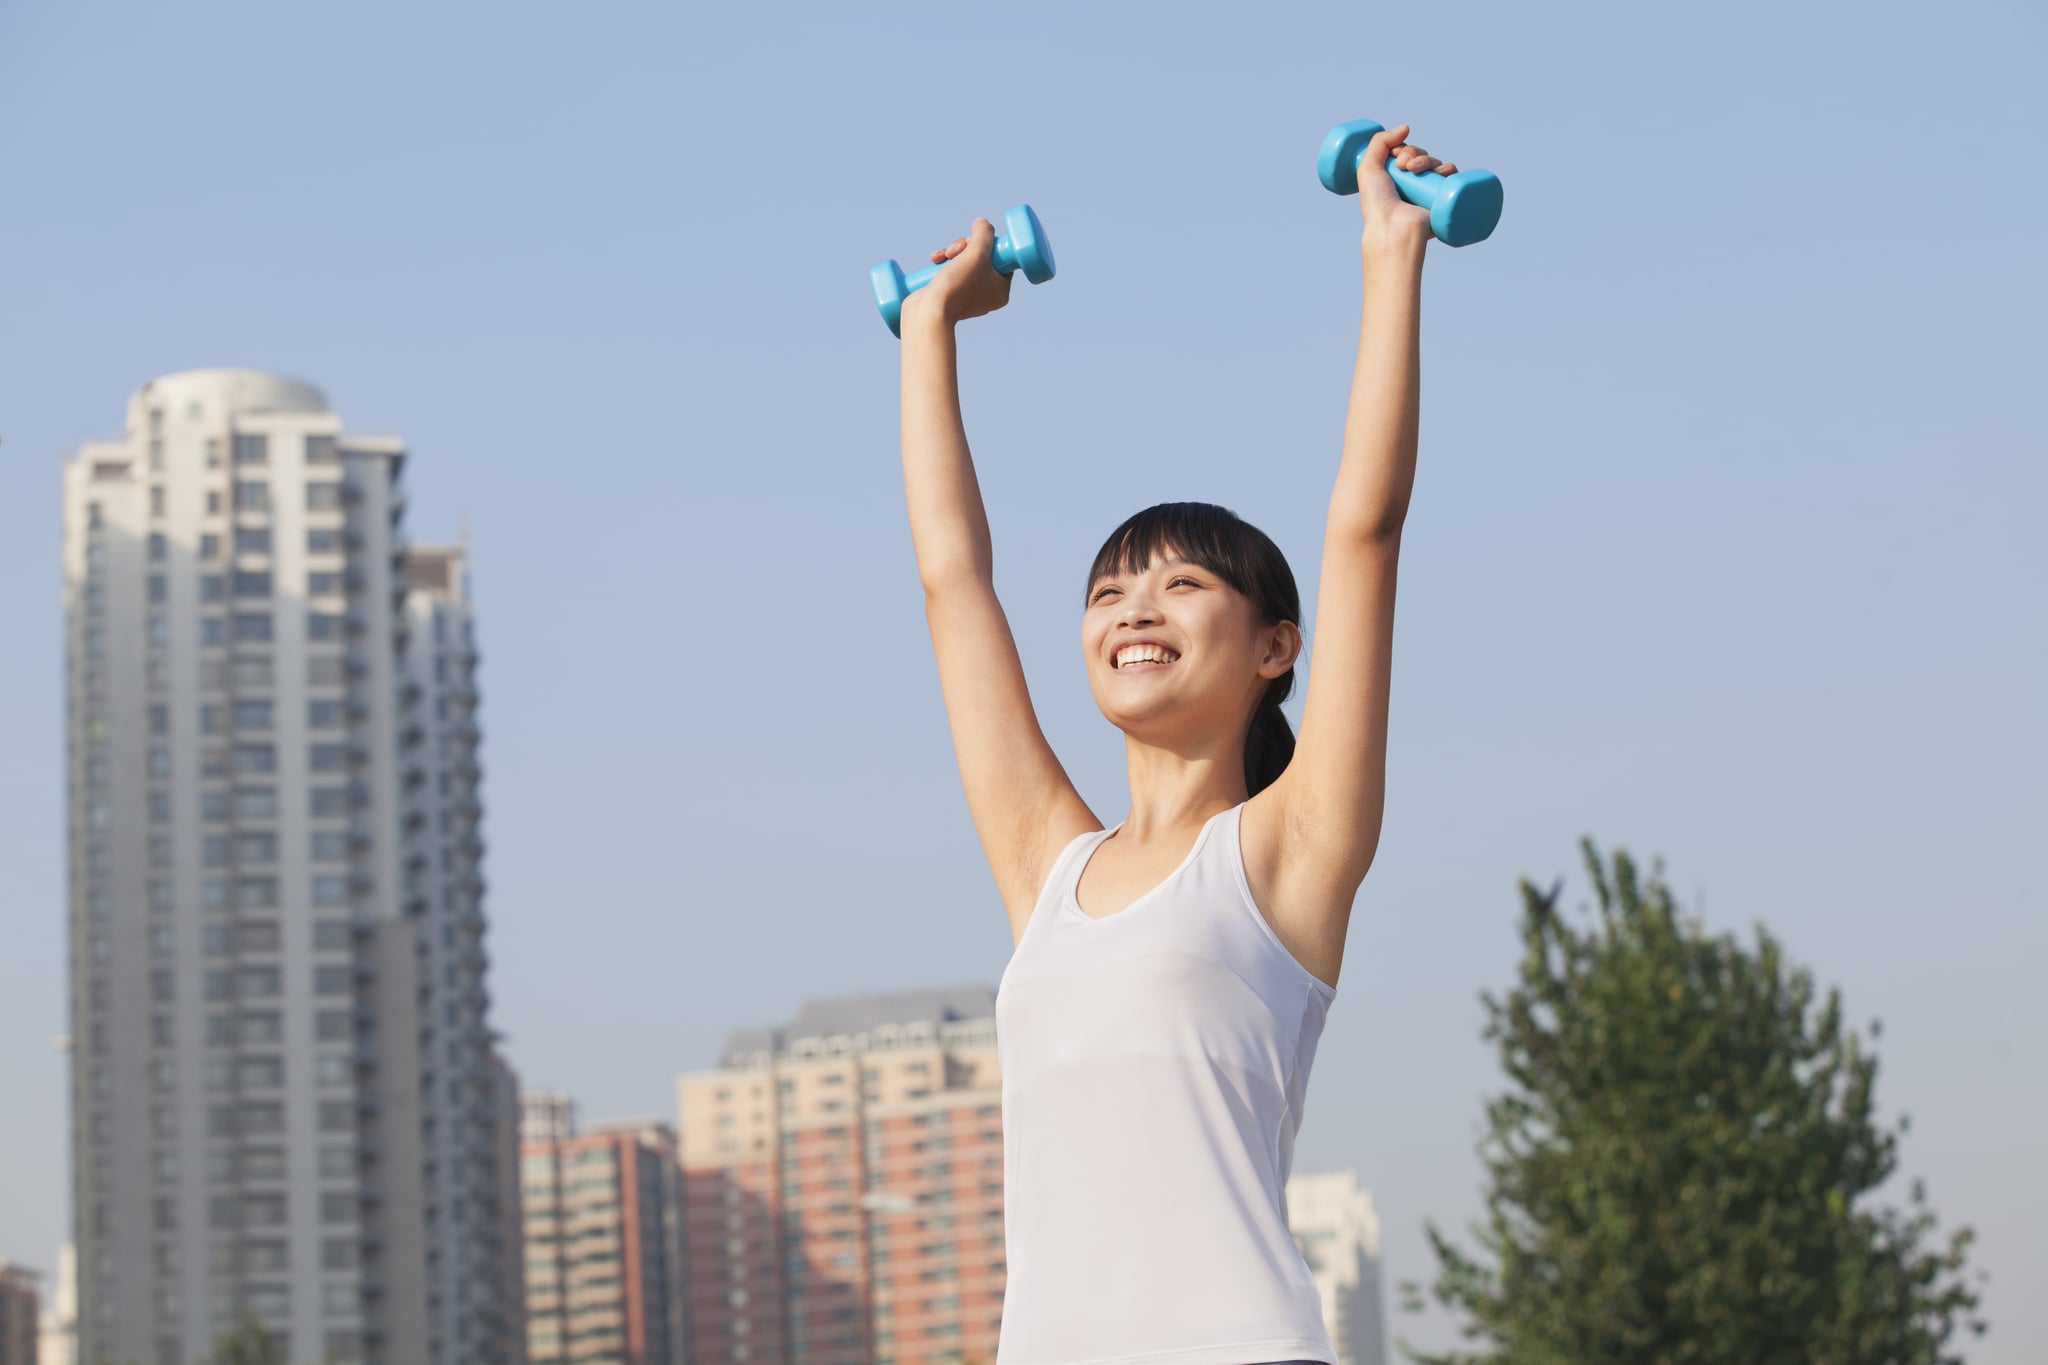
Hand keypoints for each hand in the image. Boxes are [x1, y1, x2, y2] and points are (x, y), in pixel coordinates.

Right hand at [898, 217, 1014, 329]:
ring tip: (943, 256)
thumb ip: (984, 233)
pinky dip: (944, 262)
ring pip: (965, 261)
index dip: (988, 244)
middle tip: (956, 251)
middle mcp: (987, 294)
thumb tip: (982, 223)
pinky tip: (935, 259)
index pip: (1002, 258)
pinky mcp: (950, 294)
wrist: (929, 311)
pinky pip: (952, 270)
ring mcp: (967, 295)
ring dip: (953, 252)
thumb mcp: (977, 251)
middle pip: (982, 257)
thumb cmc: (957, 284)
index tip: (976, 243)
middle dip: (966, 247)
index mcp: (1001, 290)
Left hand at [1357, 123, 1457, 259]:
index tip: (1395, 154)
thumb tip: (1406, 128)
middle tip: (1403, 165)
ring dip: (1428, 160)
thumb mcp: (1368, 167)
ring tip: (1414, 170)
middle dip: (1414, 153)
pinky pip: (1452, 178)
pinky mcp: (1442, 201)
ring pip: (1437, 164)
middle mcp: (1412, 186)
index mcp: (1396, 179)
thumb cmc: (1376, 203)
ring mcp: (1428, 193)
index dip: (1403, 148)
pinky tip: (1441, 172)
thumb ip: (1379, 142)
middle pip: (1422, 156)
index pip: (1407, 154)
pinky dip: (1449, 170)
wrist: (1392, 227)